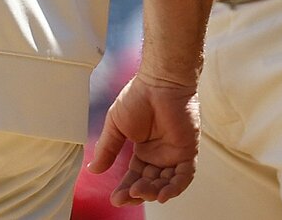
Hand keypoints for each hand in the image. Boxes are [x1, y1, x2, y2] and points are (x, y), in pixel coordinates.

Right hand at [89, 73, 199, 205]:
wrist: (159, 83)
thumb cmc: (138, 97)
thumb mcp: (116, 126)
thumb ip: (107, 149)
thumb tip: (93, 170)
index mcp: (143, 150)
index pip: (134, 176)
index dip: (125, 189)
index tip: (115, 198)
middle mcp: (159, 155)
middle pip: (149, 184)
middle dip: (138, 193)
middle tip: (126, 197)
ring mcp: (174, 154)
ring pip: (165, 183)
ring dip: (153, 192)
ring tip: (139, 192)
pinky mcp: (188, 151)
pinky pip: (184, 176)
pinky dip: (175, 187)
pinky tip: (161, 194)